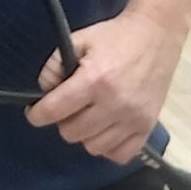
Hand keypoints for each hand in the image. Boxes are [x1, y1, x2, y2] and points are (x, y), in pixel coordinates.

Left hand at [25, 11, 184, 163]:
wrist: (156, 34)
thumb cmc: (115, 37)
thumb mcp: (78, 40)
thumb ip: (54, 66)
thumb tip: (44, 92)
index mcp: (94, 80)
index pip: (54, 111)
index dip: (37, 115)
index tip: (34, 113)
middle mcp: (114, 103)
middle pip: (71, 133)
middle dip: (63, 121)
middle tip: (69, 107)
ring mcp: (133, 118)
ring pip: (93, 147)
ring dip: (86, 134)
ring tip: (90, 116)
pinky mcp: (148, 126)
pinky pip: (120, 154)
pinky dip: (109, 147)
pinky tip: (107, 129)